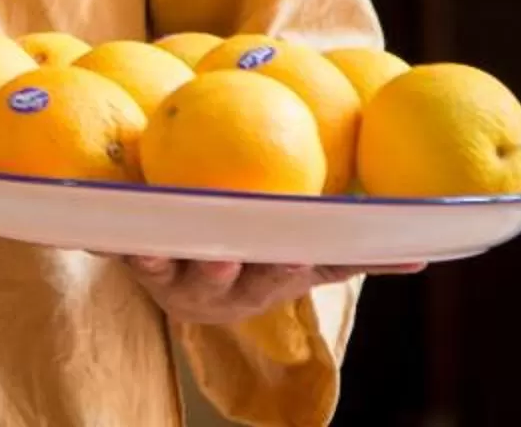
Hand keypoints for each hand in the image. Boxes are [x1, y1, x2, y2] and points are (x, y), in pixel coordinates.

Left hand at [111, 255, 423, 324]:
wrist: (176, 277)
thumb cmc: (249, 260)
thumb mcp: (297, 261)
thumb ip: (348, 253)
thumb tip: (423, 254)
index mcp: (262, 285)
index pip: (283, 276)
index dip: (289, 266)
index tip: (293, 251)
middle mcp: (218, 290)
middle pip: (227, 280)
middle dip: (231, 270)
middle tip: (231, 251)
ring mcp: (172, 280)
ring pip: (170, 271)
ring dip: (166, 260)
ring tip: (163, 245)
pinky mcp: (132, 261)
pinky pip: (120, 251)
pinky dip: (111, 242)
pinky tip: (97, 229)